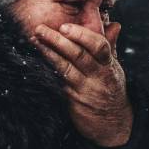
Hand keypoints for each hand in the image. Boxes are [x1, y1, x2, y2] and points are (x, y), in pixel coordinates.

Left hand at [33, 22, 133, 146]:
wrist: (112, 123)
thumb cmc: (110, 89)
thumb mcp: (114, 68)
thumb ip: (109, 46)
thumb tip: (114, 25)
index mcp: (108, 65)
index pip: (99, 46)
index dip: (82, 35)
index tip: (65, 26)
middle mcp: (98, 76)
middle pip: (78, 55)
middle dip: (58, 40)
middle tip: (41, 29)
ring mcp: (85, 89)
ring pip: (65, 69)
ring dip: (48, 53)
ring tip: (34, 41)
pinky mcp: (73, 101)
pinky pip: (59, 83)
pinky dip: (48, 71)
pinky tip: (37, 61)